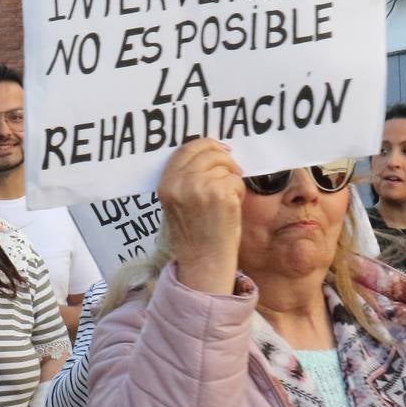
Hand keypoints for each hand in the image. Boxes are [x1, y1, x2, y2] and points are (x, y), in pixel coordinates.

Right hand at [157, 139, 243, 294]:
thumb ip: (185, 178)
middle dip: (224, 160)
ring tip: (226, 199)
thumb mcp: (178, 202)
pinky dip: (239, 192)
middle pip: (209, 152)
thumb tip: (210, 151)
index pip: (186, 149)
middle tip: (231, 174)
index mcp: (166, 183)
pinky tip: (231, 208)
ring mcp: (200, 187)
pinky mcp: (221, 194)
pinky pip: (236, 180)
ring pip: (225, 164)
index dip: (206, 145)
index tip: (220, 150)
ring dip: (232, 178)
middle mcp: (180, 183)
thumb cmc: (194, 234)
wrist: (203, 261)